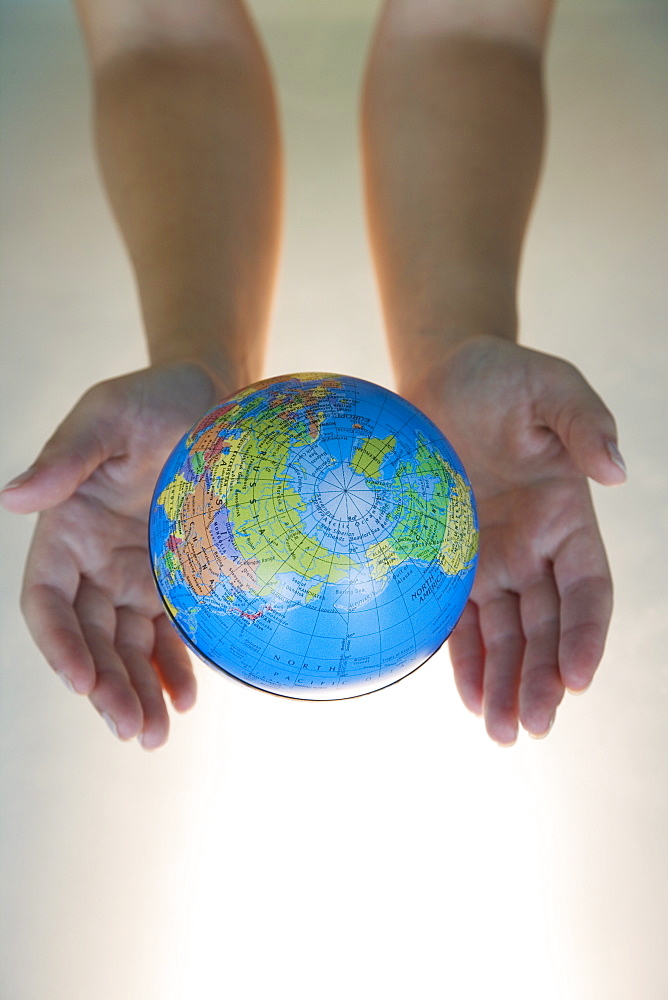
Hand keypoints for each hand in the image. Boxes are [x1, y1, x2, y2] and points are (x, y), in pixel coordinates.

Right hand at [1, 362, 228, 748]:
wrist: (215, 398)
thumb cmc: (155, 399)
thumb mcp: (106, 417)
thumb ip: (65, 459)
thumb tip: (11, 498)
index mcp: (65, 529)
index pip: (46, 603)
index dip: (58, 645)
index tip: (81, 681)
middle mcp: (96, 562)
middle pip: (90, 638)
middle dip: (106, 688)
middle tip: (132, 730)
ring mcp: (137, 575)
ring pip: (128, 647)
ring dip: (139, 691)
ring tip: (156, 733)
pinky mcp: (178, 579)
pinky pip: (171, 632)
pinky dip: (176, 666)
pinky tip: (187, 695)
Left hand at [401, 336, 625, 744]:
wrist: (440, 376)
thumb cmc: (500, 377)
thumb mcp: (551, 388)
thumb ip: (586, 425)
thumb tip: (617, 473)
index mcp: (566, 518)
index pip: (588, 591)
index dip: (587, 636)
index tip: (579, 679)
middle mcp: (532, 549)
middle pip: (546, 628)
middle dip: (543, 679)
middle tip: (532, 728)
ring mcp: (490, 561)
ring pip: (506, 637)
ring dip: (507, 685)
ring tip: (503, 733)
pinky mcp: (448, 562)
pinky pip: (460, 621)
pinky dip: (465, 661)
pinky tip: (471, 699)